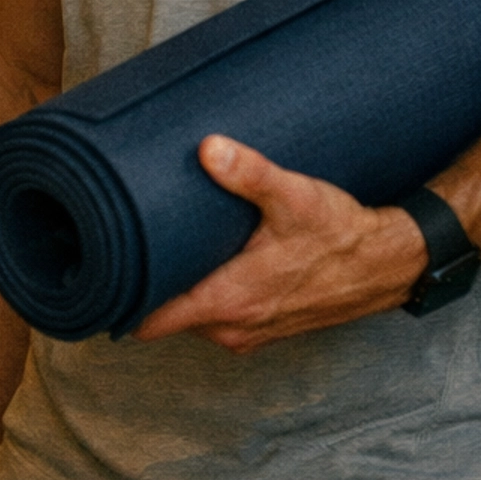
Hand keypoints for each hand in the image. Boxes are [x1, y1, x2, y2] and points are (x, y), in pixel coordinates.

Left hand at [134, 135, 427, 352]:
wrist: (387, 264)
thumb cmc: (341, 234)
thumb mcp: (295, 196)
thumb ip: (250, 174)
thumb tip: (209, 148)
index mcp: (230, 301)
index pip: (148, 319)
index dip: (116, 297)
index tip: (93, 268)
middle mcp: (232, 327)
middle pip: (160, 315)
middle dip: (139, 284)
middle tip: (116, 241)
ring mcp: (247, 331)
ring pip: (187, 317)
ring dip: (171, 289)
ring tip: (153, 245)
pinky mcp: (261, 327)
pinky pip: (212, 317)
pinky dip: (199, 295)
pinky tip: (197, 260)